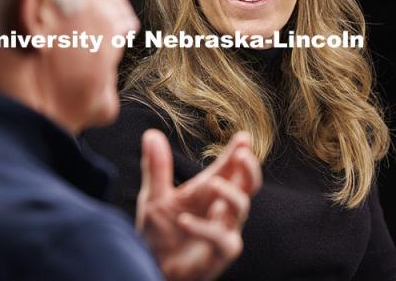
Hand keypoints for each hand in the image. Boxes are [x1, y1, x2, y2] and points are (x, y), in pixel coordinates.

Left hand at [136, 129, 261, 280]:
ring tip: (215, 183)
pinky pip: (221, 238)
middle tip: (242, 154)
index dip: (237, 152)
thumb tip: (151, 133)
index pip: (227, 167)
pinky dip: (204, 228)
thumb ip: (157, 167)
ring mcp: (223, 229)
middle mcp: (220, 207)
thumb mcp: (154, 196)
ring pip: (241, 207)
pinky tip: (184, 220)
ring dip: (230, 194)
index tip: (244, 136)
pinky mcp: (219, 253)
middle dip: (248, 169)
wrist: (150, 265)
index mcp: (207, 190)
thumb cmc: (158, 231)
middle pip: (246, 185)